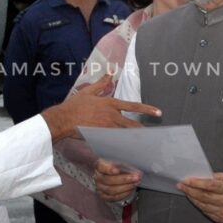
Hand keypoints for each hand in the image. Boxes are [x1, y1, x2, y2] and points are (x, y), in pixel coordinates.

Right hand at [41, 75, 160, 140]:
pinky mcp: (101, 137)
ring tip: (146, 143)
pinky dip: (123, 145)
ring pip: (125, 134)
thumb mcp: (89, 91)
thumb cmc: (75, 105)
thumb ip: (102, 83)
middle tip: (155, 135)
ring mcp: (107, 127)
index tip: (158, 112)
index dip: (147, 109)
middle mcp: (111, 116)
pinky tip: (129, 150)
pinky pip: (115, 142)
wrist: (64, 119)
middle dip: (144, 130)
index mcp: (110, 104)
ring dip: (136, 139)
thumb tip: (110, 73)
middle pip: (132, 124)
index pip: (133, 106)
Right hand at [93, 159, 140, 201]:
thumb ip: (124, 164)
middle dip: (124, 179)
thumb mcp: (120, 161)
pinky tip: (131, 190)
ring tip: (135, 183)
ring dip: (126, 187)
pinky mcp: (103, 195)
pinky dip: (123, 194)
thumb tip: (135, 171)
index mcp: (99, 165)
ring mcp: (99, 187)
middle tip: (136, 177)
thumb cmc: (118, 166)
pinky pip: (113, 197)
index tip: (118, 170)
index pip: (100, 167)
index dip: (108, 169)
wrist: (114, 174)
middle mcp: (97, 177)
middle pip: (108, 180)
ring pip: (111, 190)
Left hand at [178, 172, 222, 222]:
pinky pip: (206, 212)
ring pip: (203, 205)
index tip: (186, 180)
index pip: (209, 185)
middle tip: (181, 185)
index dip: (196, 183)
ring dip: (192, 198)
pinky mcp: (221, 219)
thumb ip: (214, 177)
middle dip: (190, 190)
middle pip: (204, 196)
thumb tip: (199, 177)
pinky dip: (198, 205)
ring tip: (185, 191)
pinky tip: (194, 199)